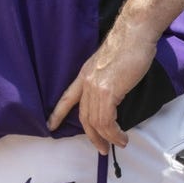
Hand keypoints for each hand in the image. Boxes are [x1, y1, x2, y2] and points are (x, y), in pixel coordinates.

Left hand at [47, 29, 155, 153]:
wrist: (133, 34)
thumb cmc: (128, 46)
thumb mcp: (109, 65)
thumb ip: (105, 79)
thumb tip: (112, 94)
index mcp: (85, 74)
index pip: (67, 97)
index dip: (58, 113)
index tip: (50, 125)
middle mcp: (86, 82)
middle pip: (83, 116)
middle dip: (92, 135)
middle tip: (101, 148)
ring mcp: (96, 87)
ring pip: (96, 122)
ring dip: (107, 138)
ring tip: (118, 144)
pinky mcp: (108, 91)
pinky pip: (107, 120)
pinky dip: (114, 133)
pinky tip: (121, 137)